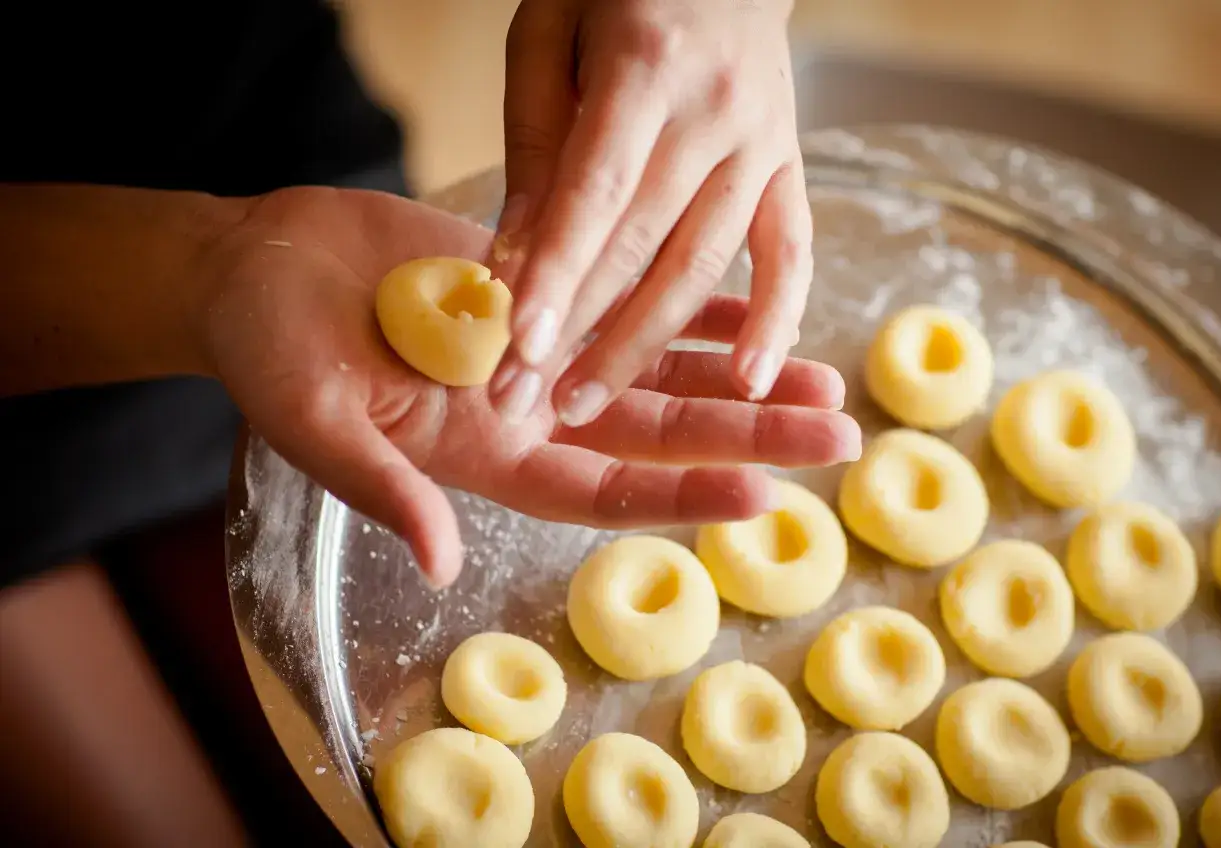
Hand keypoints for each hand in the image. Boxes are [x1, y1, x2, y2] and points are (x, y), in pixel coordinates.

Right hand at [203, 187, 858, 587]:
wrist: (260, 267)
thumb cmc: (268, 353)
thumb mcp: (317, 426)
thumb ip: (384, 489)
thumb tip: (439, 563)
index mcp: (489, 457)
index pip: (603, 490)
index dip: (680, 497)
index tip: (761, 498)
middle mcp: (533, 410)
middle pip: (660, 430)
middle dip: (749, 433)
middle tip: (839, 434)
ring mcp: (543, 348)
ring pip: (660, 366)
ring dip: (741, 371)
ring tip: (823, 376)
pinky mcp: (542, 285)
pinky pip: (629, 292)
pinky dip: (688, 298)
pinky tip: (751, 300)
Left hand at [491, 0, 807, 426]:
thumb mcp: (549, 34)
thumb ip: (536, 144)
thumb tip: (513, 258)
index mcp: (646, 68)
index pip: (595, 191)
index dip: (557, 272)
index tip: (519, 345)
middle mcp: (715, 114)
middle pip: (641, 243)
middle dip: (575, 331)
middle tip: (516, 402)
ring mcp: (763, 147)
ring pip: (702, 265)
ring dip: (641, 345)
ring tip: (582, 409)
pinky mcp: (790, 170)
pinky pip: (793, 254)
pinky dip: (776, 319)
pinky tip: (749, 382)